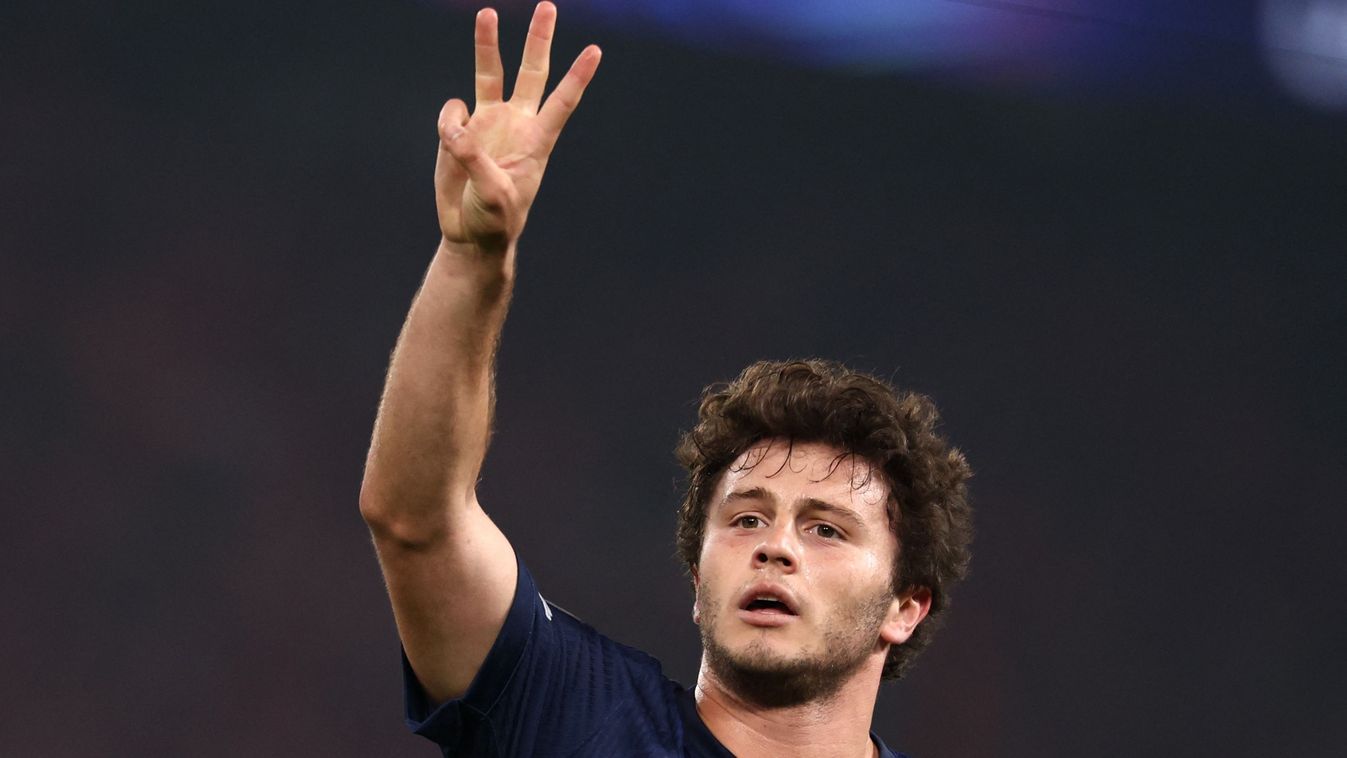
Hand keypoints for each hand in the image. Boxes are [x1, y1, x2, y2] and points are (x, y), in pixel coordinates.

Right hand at [436, 2, 600, 253]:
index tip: (595, 50)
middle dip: (538, 39)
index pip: (562, 102)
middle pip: (531, 72)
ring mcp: (489, 124)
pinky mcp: (461, 131)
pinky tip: (451, 146)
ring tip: (488, 13)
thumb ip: (474, 158)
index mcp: (536, 141)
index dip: (578, 77)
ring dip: (488, 44)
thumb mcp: (493, 194)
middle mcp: (516, 124)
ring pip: (490, 73)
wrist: (470, 234)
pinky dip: (448, 123)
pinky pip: (451, 113)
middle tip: (547, 6)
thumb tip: (455, 124)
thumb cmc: (494, 220)